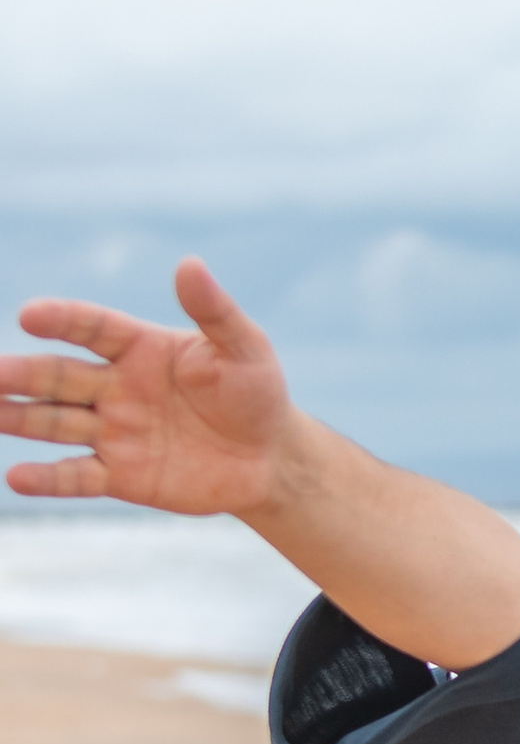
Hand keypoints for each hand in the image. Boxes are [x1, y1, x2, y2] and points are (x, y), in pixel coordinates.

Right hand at [3, 259, 299, 515]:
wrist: (269, 457)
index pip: (91, 328)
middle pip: (58, 376)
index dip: (62, 320)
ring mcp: (113, 432)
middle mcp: (115, 387)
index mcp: (139, 348)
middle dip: (20, 374)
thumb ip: (214, 311)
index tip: (30, 315)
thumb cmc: (255, 392)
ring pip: (53, 423)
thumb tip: (190, 264)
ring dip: (17, 418)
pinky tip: (16, 479)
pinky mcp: (120, 475)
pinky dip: (46, 479)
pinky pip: (75, 476)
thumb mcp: (244, 349)